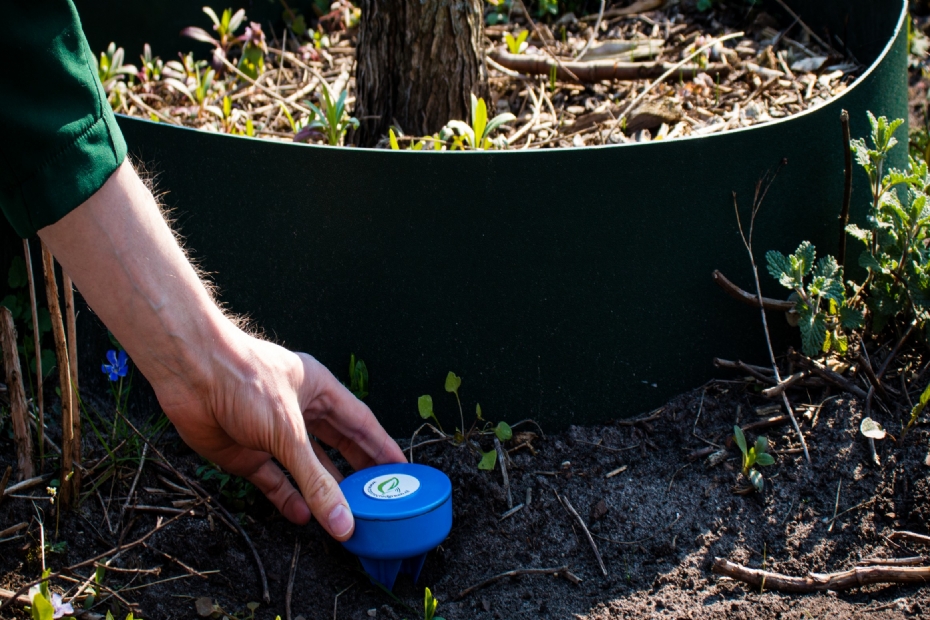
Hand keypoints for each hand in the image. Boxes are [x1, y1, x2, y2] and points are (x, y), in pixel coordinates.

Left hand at [158, 330, 405, 537]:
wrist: (190, 373)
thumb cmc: (243, 379)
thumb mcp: (289, 433)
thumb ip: (316, 480)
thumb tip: (343, 520)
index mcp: (319, 389)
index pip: (360, 423)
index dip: (381, 447)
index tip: (401, 470)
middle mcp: (298, 410)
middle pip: (336, 446)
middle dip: (356, 471)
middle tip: (378, 496)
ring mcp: (271, 432)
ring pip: (305, 466)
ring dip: (322, 489)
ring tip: (345, 514)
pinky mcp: (245, 452)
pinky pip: (273, 480)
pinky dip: (287, 497)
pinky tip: (303, 516)